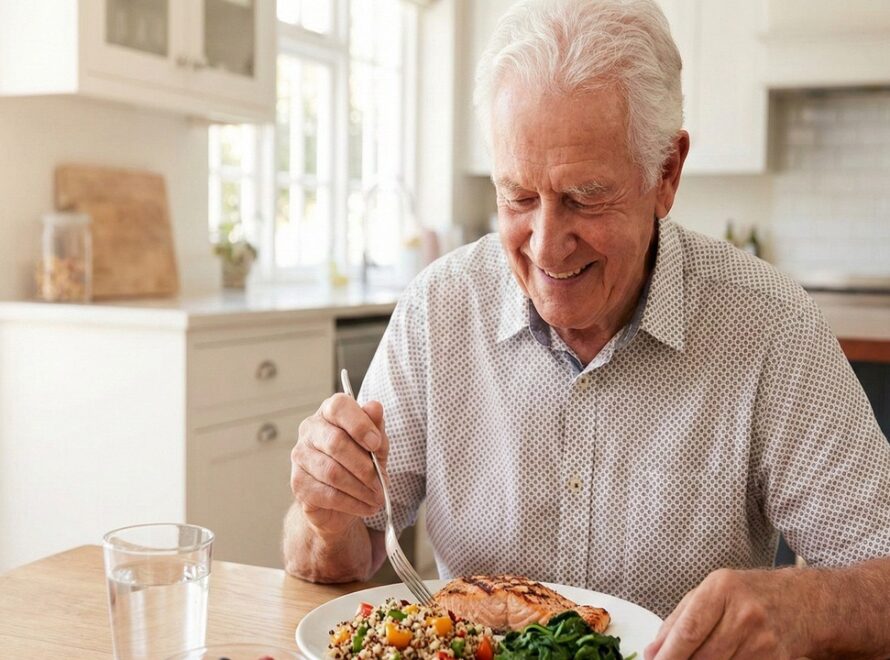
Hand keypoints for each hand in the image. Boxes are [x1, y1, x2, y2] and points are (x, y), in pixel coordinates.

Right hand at [290, 394, 387, 536]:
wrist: (339, 502)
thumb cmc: (358, 464)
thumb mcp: (374, 445)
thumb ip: (375, 427)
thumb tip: (375, 407)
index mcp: (329, 413)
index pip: (339, 407)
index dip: (359, 424)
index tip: (376, 443)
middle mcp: (310, 430)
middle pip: (335, 442)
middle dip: (364, 466)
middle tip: (380, 483)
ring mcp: (300, 456)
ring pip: (332, 472)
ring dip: (360, 489)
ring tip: (376, 498)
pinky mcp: (298, 483)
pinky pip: (327, 494)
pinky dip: (351, 503)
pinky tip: (364, 506)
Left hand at [644, 568, 809, 659]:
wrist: (803, 601)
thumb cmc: (748, 593)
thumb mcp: (711, 591)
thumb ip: (677, 620)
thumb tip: (653, 651)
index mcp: (722, 589)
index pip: (689, 630)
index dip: (669, 654)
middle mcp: (744, 614)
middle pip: (703, 656)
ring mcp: (763, 641)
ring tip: (702, 654)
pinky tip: (724, 656)